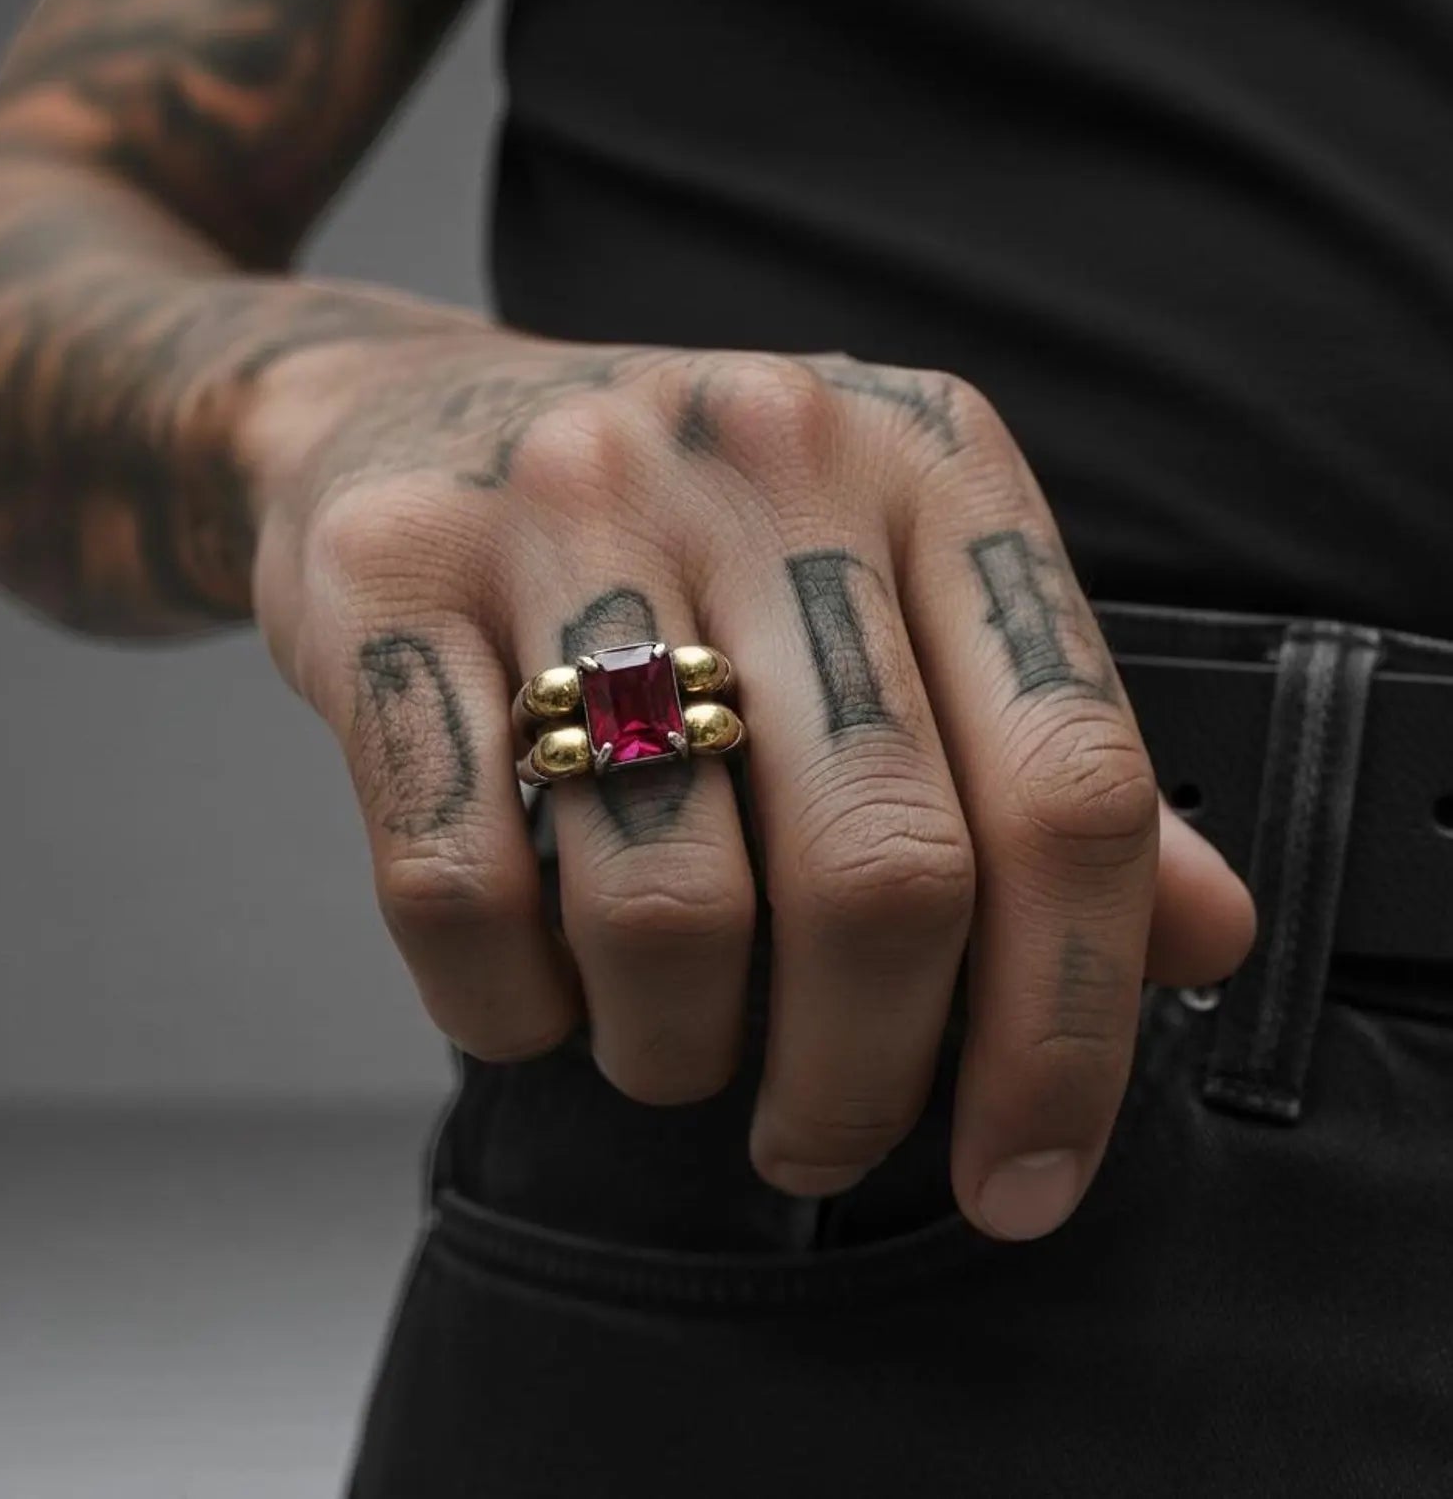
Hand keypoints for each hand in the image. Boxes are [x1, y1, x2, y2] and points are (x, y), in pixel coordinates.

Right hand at [245, 333, 1255, 1241]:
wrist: (413, 416)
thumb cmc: (685, 539)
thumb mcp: (895, 597)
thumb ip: (1037, 760)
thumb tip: (1203, 937)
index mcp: (934, 468)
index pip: (1074, 785)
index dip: (1068, 1026)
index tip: (1024, 1175)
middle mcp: (765, 464)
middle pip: (881, 872)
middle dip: (861, 1081)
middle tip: (817, 1133)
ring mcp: (564, 511)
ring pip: (667, 906)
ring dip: (674, 1053)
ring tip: (666, 1044)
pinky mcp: (388, 581)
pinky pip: (458, 889)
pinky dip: (507, 1008)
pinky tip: (532, 993)